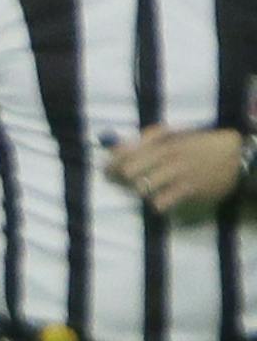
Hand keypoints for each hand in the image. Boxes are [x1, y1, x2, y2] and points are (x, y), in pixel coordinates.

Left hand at [104, 125, 246, 217]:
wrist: (236, 155)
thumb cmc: (201, 145)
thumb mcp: (176, 136)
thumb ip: (147, 140)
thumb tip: (115, 148)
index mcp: (163, 140)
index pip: (126, 151)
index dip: (111, 163)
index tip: (106, 171)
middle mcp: (167, 155)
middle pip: (129, 171)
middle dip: (122, 180)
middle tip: (124, 185)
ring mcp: (177, 172)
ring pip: (142, 188)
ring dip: (142, 192)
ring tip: (151, 191)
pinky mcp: (188, 189)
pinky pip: (160, 202)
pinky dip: (158, 205)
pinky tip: (165, 201)